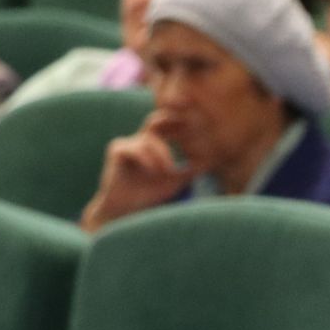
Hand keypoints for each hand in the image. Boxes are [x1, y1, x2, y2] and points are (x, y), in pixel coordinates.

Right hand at [80, 114, 195, 231]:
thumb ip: (190, 170)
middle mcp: (140, 140)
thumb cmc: (150, 194)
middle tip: (188, 123)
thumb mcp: (175, 181)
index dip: (181, 121)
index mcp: (153, 144)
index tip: (197, 122)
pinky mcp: (117, 150)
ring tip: (167, 171)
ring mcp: (127, 143)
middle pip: (157, 120)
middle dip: (172, 120)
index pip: (168, 125)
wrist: (127, 209)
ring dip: (162, 155)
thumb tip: (212, 162)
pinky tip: (153, 171)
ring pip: (150, 139)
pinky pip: (135, 148)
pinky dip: (147, 159)